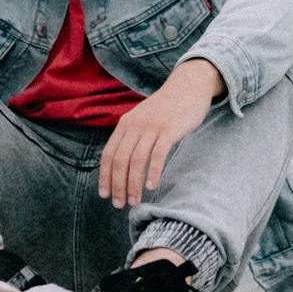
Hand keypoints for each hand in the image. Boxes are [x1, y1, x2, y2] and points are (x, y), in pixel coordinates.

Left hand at [99, 59, 224, 207]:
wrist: (187, 87)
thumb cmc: (165, 109)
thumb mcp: (142, 119)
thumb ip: (131, 137)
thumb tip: (121, 164)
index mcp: (125, 124)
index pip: (108, 154)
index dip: (104, 177)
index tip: (105, 195)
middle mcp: (134, 125)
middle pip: (120, 160)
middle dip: (118, 186)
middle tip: (120, 204)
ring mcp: (152, 127)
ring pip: (136, 160)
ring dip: (133, 184)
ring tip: (135, 201)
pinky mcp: (169, 130)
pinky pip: (157, 154)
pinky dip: (153, 172)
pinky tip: (152, 186)